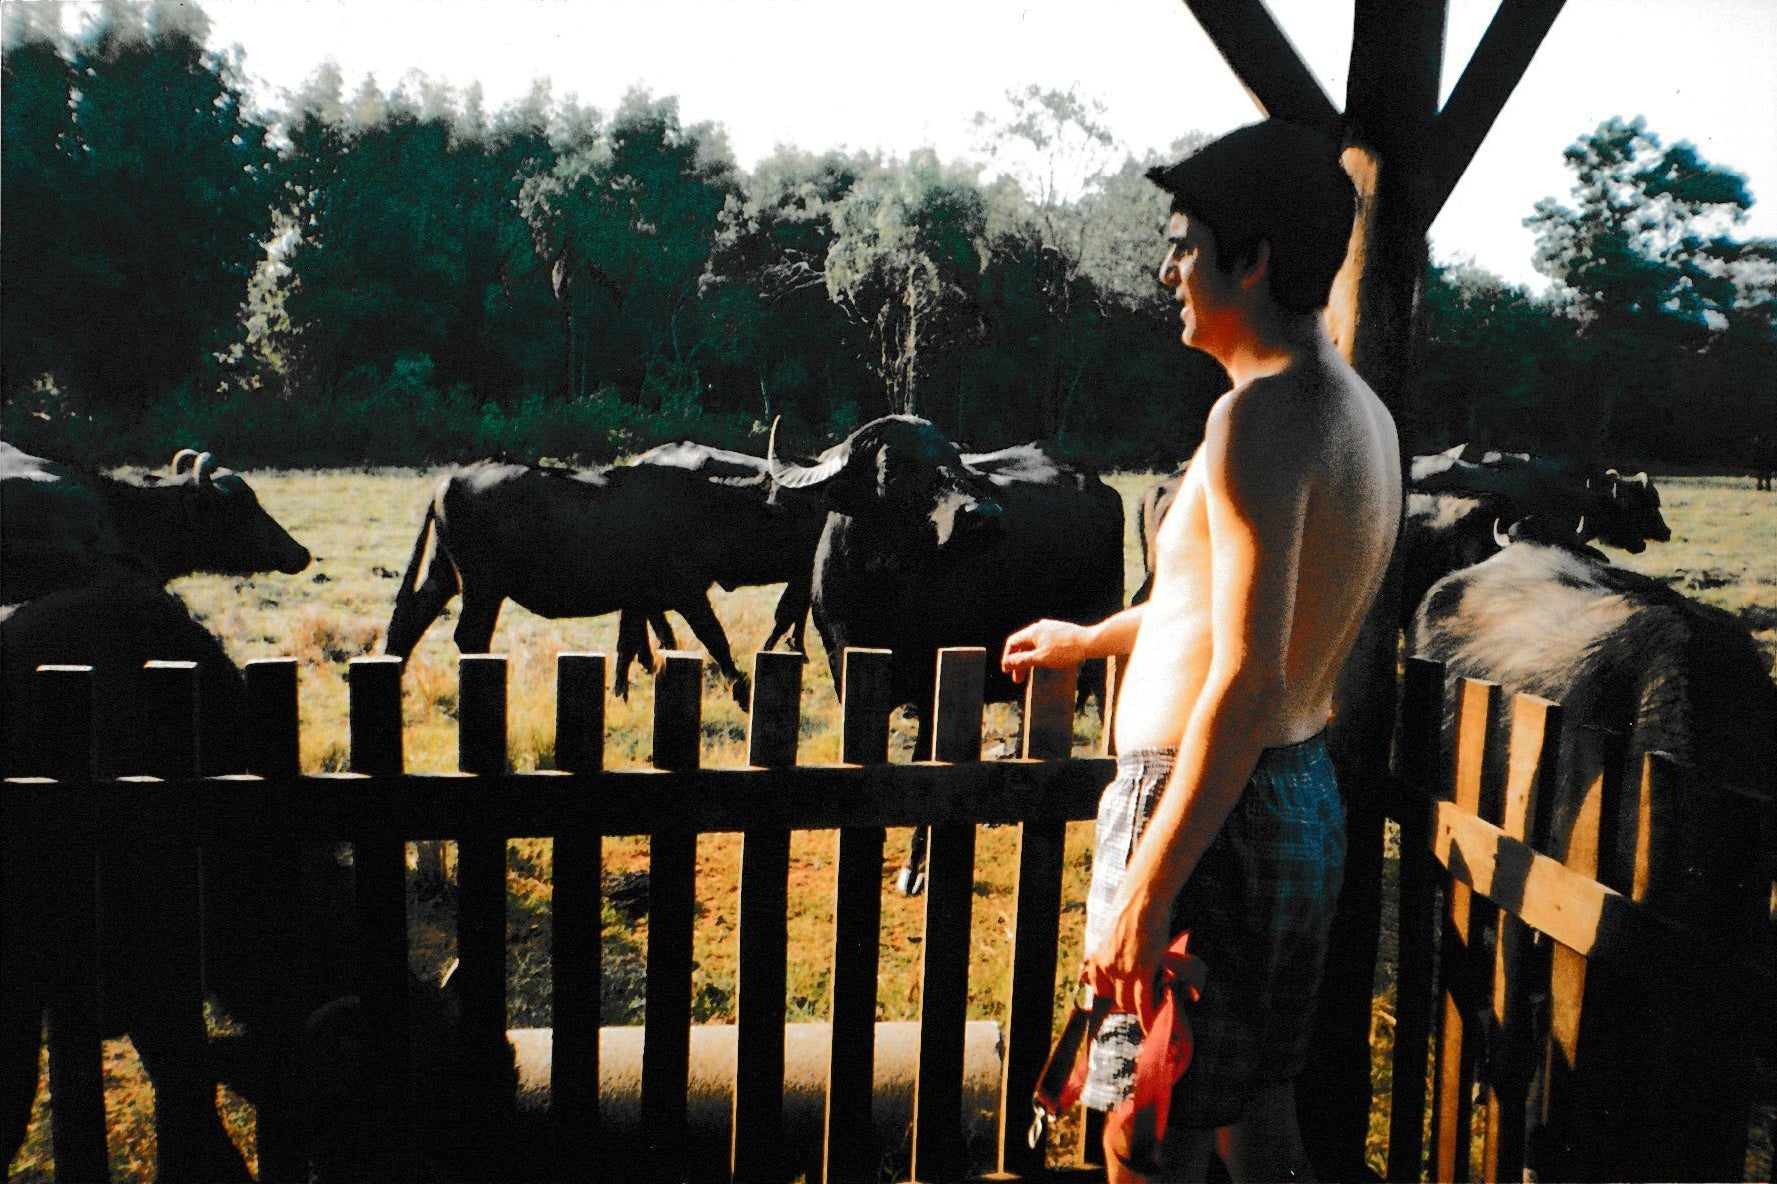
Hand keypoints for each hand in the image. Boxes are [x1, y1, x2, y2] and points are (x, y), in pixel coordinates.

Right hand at [1001, 618, 1089, 683]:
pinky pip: (1044, 642)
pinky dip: (1039, 654)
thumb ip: (1021, 661)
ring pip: (1034, 644)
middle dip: (1019, 662)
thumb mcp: (1040, 659)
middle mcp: (1040, 626)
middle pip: (1023, 644)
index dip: (1008, 658)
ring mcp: (1051, 628)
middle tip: (1019, 679)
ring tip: (1032, 672)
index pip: (1012, 643)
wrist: (1090, 642)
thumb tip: (1006, 663)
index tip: (1008, 671)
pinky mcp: (1060, 631)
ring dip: (1030, 659)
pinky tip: (1046, 662)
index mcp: (1032, 631)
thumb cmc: (1065, 651)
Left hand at [1082, 891, 1173, 1031]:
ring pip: (1128, 1003)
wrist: (1143, 898)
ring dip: (1139, 1010)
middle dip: (1127, 1004)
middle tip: (1141, 1003)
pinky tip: (1150, 1025)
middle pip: (1114, 998)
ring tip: (1151, 1014)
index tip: (1121, 999)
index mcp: (1098, 956)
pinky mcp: (1142, 970)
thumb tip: (1113, 960)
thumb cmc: (1130, 910)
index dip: (1112, 995)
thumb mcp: (1111, 932)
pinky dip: (1147, 1016)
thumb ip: (1111, 950)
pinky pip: (1142, 1001)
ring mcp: (1123, 970)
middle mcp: (1106, 966)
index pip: (1098, 988)